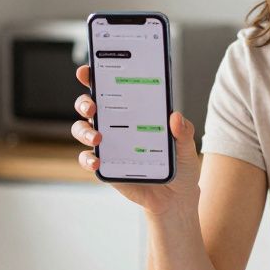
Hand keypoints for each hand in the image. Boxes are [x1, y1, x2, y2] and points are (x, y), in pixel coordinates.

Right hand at [71, 65, 201, 216]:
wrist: (175, 199)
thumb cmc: (179, 166)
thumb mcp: (186, 147)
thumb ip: (183, 132)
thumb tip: (176, 117)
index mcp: (134, 112)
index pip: (111, 89)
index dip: (95, 77)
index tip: (88, 70)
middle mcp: (116, 125)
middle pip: (89, 106)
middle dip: (84, 102)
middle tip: (93, 107)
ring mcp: (108, 145)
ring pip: (82, 129)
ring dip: (83, 130)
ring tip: (97, 138)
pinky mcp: (105, 166)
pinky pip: (87, 159)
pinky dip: (88, 159)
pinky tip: (97, 161)